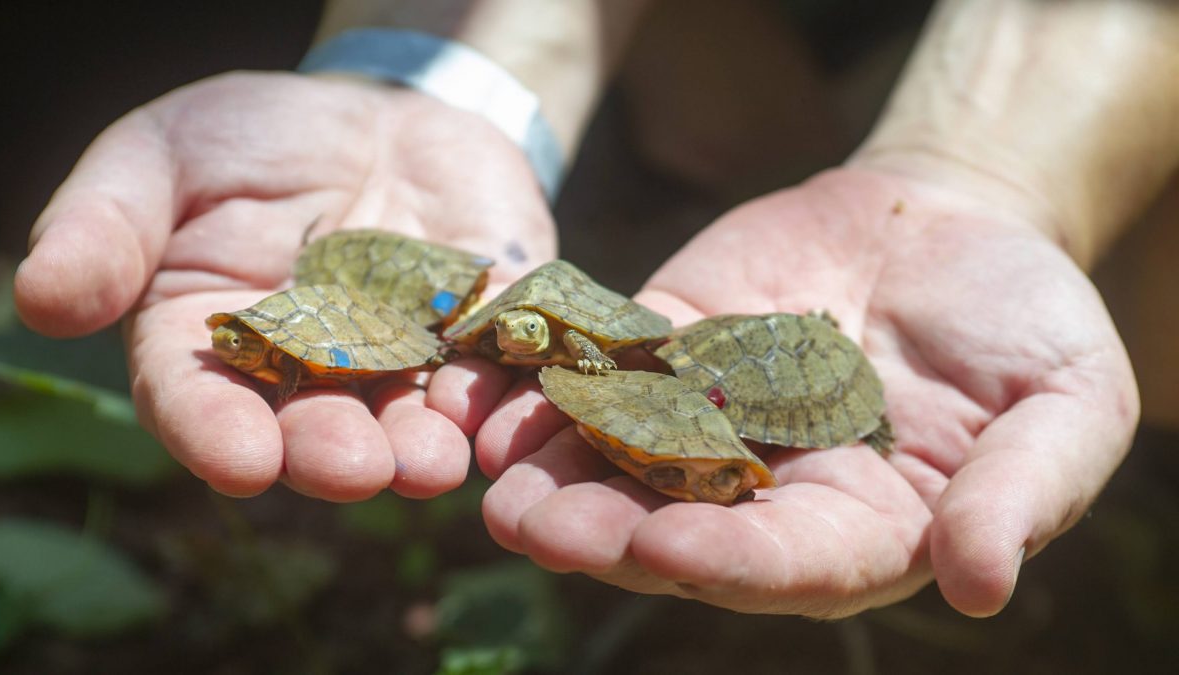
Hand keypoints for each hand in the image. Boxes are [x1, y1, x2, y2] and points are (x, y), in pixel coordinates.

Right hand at [14, 71, 555, 500]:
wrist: (380, 108)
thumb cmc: (253, 136)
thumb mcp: (162, 154)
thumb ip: (106, 223)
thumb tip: (40, 298)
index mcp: (214, 344)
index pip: (201, 402)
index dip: (215, 434)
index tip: (240, 463)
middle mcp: (307, 373)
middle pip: (310, 427)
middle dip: (329, 453)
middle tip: (352, 470)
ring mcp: (398, 362)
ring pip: (405, 420)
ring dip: (417, 448)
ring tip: (430, 465)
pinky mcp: (477, 338)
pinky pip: (490, 376)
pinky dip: (495, 399)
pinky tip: (499, 415)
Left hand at [476, 167, 1138, 616]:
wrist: (957, 219)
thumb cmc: (1030, 323)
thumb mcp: (1066, 408)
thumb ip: (1022, 495)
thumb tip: (980, 588)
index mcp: (860, 528)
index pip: (787, 563)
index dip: (727, 560)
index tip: (665, 548)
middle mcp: (771, 490)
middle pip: (680, 525)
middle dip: (608, 533)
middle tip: (537, 530)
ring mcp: (713, 418)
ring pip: (627, 458)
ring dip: (560, 473)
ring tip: (497, 485)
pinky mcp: (672, 347)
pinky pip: (611, 369)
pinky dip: (559, 383)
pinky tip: (499, 396)